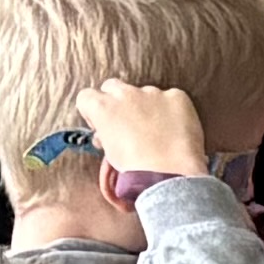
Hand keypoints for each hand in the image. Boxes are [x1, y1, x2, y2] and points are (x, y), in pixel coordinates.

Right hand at [79, 79, 211, 188]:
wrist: (169, 176)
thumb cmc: (136, 171)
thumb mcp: (109, 153)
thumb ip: (105, 135)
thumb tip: (106, 134)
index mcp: (101, 106)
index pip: (87, 97)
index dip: (94, 111)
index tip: (102, 124)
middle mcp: (124, 93)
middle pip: (114, 87)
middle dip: (118, 102)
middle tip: (129, 124)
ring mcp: (152, 92)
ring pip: (145, 93)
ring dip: (147, 107)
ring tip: (159, 133)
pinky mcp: (177, 97)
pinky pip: (172, 99)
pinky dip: (172, 110)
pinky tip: (176, 130)